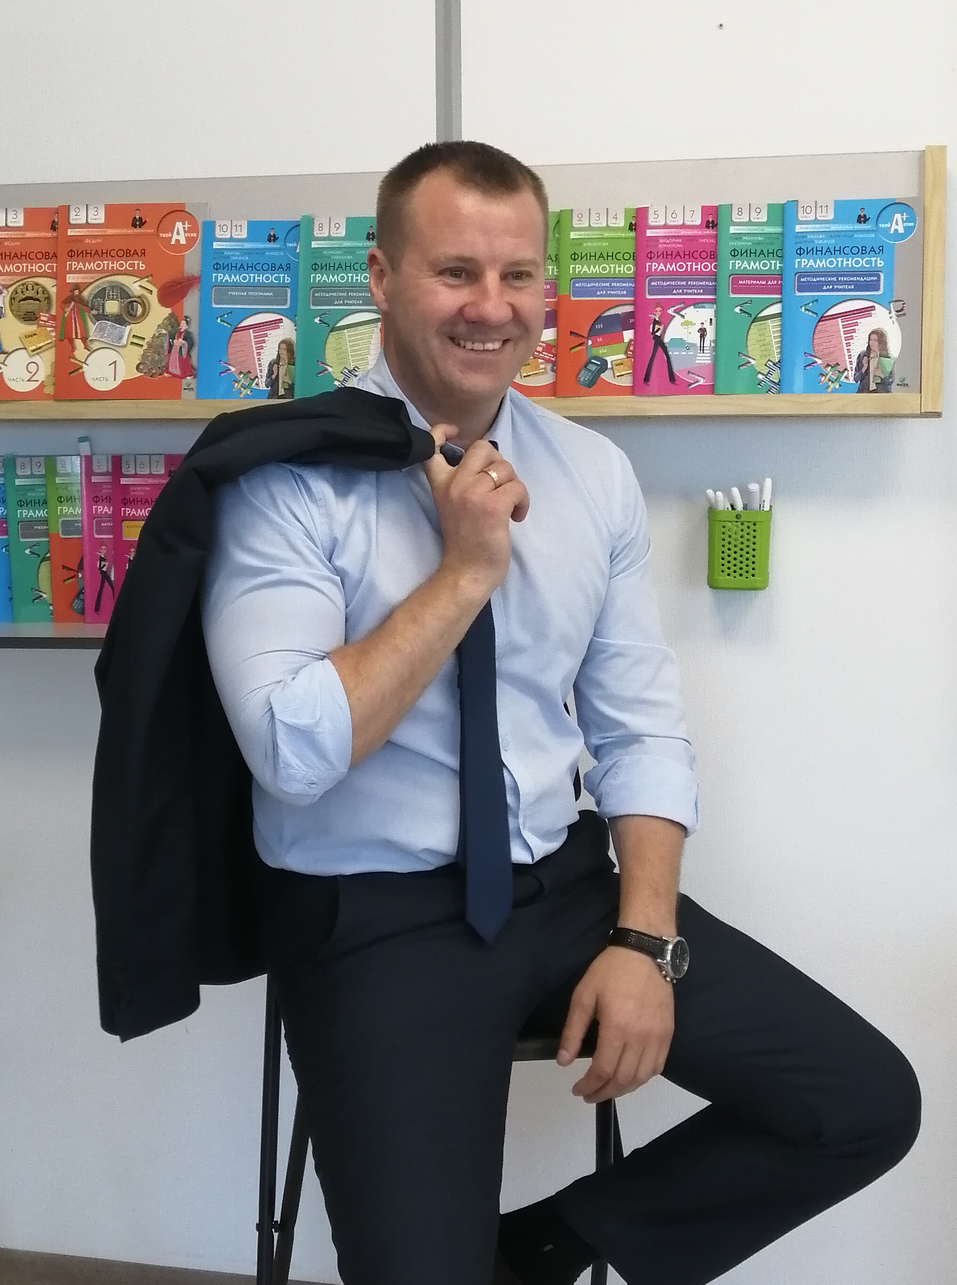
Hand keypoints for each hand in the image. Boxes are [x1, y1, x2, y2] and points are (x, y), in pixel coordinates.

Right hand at [422, 425, 529, 595]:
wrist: (467, 573)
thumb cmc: (466, 542)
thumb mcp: (453, 505)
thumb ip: (463, 482)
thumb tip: (490, 462)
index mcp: (441, 484)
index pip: (432, 446)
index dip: (441, 432)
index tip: (454, 433)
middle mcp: (454, 484)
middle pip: (482, 447)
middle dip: (499, 463)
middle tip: (500, 486)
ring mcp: (472, 494)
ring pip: (505, 468)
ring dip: (514, 486)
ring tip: (510, 507)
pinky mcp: (492, 506)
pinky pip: (517, 488)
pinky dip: (523, 501)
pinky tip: (517, 517)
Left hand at [557, 946, 674, 1103]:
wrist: (645, 951)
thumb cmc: (610, 970)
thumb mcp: (584, 995)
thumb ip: (573, 1031)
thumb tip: (564, 1062)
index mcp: (617, 1028)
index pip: (603, 1070)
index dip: (589, 1085)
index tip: (577, 1090)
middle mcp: (640, 1037)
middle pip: (623, 1079)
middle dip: (604, 1093)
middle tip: (589, 1094)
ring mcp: (658, 1036)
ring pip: (642, 1077)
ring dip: (624, 1089)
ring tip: (608, 1088)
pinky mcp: (668, 1033)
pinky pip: (658, 1066)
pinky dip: (643, 1078)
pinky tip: (630, 1076)